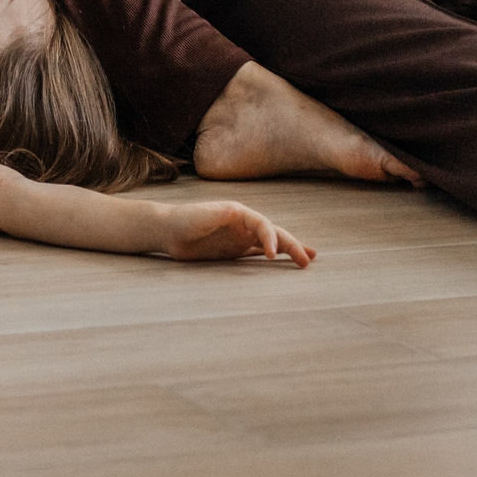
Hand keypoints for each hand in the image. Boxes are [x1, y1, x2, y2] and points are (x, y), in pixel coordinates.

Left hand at [158, 198, 313, 266]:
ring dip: (288, 250)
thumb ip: (218, 215)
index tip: (271, 255)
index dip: (271, 238)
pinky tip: (282, 264)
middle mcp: (243, 224)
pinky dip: (272, 259)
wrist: (168, 230)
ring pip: (271, 244)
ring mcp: (240, 237)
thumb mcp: (200, 216)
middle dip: (292, 245)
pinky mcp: (234, 250)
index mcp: (239, 213)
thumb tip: (237, 212)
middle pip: (274, 233)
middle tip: (308, 259)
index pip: (263, 224)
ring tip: (308, 260)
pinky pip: (257, 255)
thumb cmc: (183, 219)